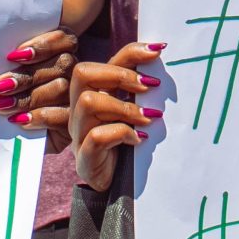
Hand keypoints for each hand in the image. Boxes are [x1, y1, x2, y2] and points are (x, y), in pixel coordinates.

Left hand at [0, 29, 77, 137]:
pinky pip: (62, 115)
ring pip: (61, 88)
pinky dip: (38, 117)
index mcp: (62, 53)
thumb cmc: (8, 100)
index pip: (63, 39)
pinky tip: (19, 120)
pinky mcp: (75, 122)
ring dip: (26, 98)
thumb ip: (13, 62)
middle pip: (61, 64)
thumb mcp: (9, 77)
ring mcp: (79, 98)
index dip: (41, 45)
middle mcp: (75, 73)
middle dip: (26, 76)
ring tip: (2, 105)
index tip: (13, 56)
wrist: (15, 140)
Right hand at [70, 43, 165, 192]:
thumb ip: (140, 89)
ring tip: (147, 118)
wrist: (117, 186)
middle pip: (82, 74)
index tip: (158, 51)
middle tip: (149, 87)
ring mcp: (78, 133)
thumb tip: (159, 54)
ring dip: (123, 107)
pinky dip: (122, 133)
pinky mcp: (84, 157)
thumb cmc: (127, 144)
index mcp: (93, 94)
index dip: (130, 52)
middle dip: (120, 75)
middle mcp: (80, 110)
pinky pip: (96, 136)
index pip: (105, 61)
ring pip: (88, 102)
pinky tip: (138, 139)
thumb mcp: (135, 112)